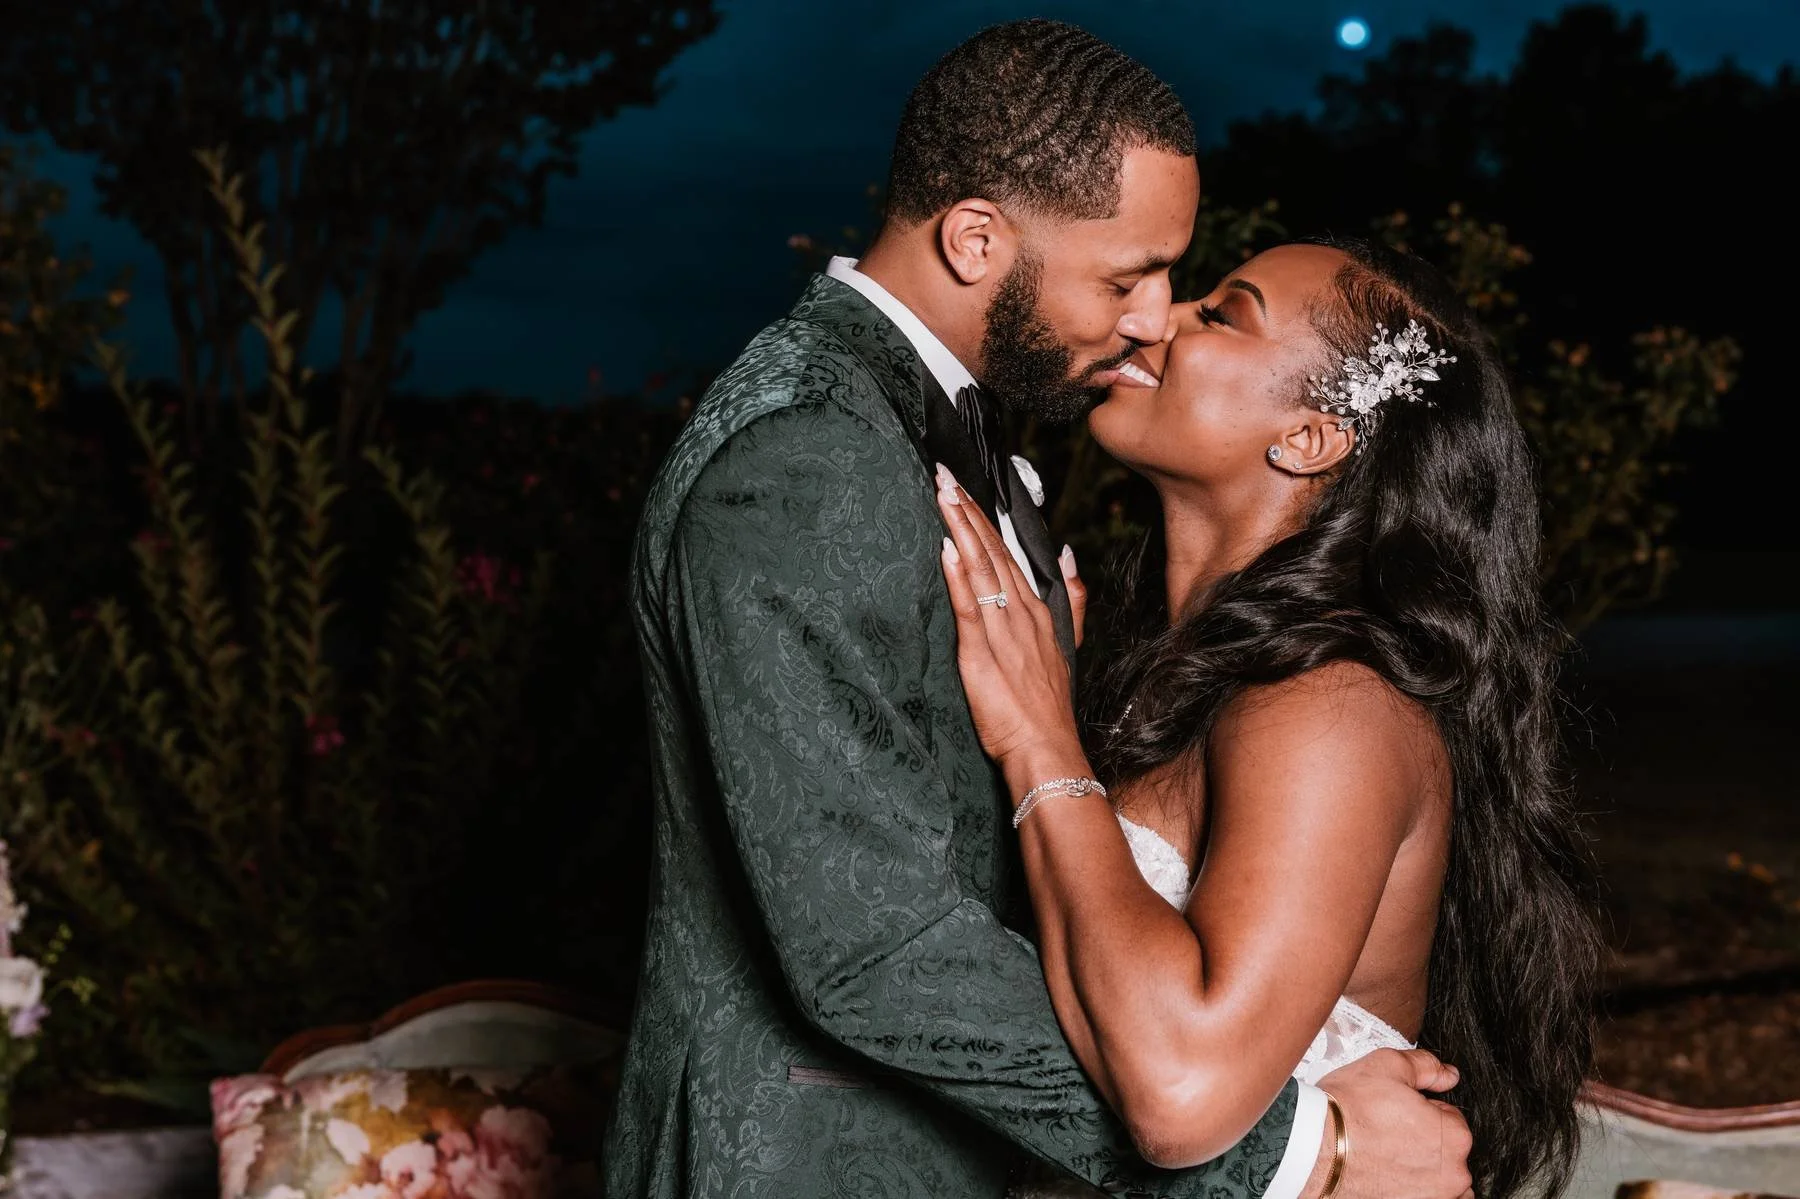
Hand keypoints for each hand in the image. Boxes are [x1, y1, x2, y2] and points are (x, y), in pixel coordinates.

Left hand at [936, 465, 1086, 778]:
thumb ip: (1071, 598)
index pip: (1007, 552)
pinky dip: (959, 577)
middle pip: (992, 550)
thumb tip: (1070, 555)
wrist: (1047, 748)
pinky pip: (970, 608)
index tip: (963, 486)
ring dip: (961, 528)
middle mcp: (1021, 613)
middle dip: (967, 509)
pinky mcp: (983, 655)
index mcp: (1036, 610)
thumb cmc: (1047, 706)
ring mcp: (1003, 632)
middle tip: (943, 472)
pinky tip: (948, 549)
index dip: (983, 517)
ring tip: (943, 493)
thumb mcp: (1067, 644)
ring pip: (980, 569)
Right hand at [1310, 1049, 1473, 1198]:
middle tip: (1388, 1130)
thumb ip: (1426, 1066)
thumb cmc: (1346, 1112)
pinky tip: (1390, 1176)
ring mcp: (1433, 1198)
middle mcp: (1452, 1174)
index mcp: (1453, 1136)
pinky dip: (1415, 1189)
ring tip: (1388, 1157)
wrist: (1312, 1149)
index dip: (1423, 1109)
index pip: (1450, 1117)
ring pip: (1440, 1181)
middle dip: (1424, 1139)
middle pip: (1446, 1150)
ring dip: (1424, 1170)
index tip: (1400, 1110)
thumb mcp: (1387, 1066)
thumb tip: (1447, 1074)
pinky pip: (1427, 1198)